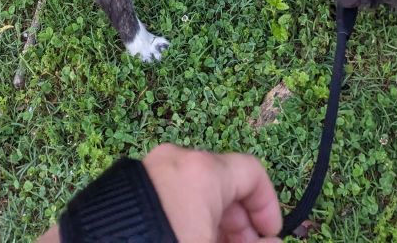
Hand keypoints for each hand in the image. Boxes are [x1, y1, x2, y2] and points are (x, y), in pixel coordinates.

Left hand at [143, 143, 282, 242]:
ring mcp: (148, 173)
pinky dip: (184, 220)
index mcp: (203, 170)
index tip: (271, 237)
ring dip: (212, 224)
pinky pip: (168, 199)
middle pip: (222, 183)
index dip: (268, 206)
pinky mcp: (126, 191)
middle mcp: (176, 161)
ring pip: (194, 194)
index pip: (252, 173)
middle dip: (239, 222)